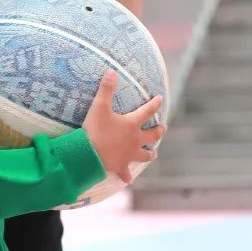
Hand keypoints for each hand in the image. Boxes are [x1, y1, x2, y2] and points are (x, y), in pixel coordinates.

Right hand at [82, 69, 165, 184]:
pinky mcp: (120, 166)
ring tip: (153, 153)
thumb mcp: (99, 106)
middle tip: (163, 128)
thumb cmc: (95, 129)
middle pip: (151, 135)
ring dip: (149, 153)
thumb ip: (106, 88)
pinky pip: (125, 173)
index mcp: (131, 125)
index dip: (154, 104)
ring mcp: (129, 155)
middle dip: (158, 131)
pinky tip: (129, 179)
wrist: (88, 154)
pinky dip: (127, 176)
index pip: (147, 112)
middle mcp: (134, 140)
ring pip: (144, 155)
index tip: (160, 98)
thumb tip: (112, 71)